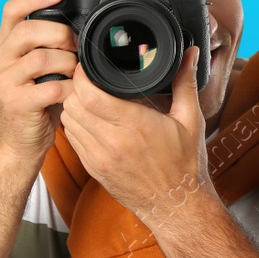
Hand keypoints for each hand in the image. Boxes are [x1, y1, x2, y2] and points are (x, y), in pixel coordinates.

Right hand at [0, 0, 76, 169]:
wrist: (22, 142)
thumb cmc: (38, 99)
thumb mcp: (41, 65)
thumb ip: (49, 39)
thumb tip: (65, 2)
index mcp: (6, 46)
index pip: (11, 9)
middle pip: (29, 30)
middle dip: (61, 35)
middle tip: (77, 47)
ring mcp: (4, 82)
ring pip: (42, 58)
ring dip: (68, 63)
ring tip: (75, 73)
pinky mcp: (16, 103)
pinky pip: (50, 87)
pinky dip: (69, 88)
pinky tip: (73, 92)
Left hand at [60, 46, 210, 226]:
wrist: (176, 205)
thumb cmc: (186, 163)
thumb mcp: (190, 120)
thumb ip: (185, 82)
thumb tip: (191, 52)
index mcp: (134, 126)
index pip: (89, 93)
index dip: (82, 74)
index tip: (88, 65)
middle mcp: (111, 142)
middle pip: (73, 103)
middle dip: (76, 86)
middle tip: (88, 78)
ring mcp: (98, 157)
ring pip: (67, 119)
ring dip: (73, 105)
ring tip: (89, 96)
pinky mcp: (92, 168)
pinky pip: (72, 137)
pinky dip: (76, 123)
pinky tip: (91, 118)